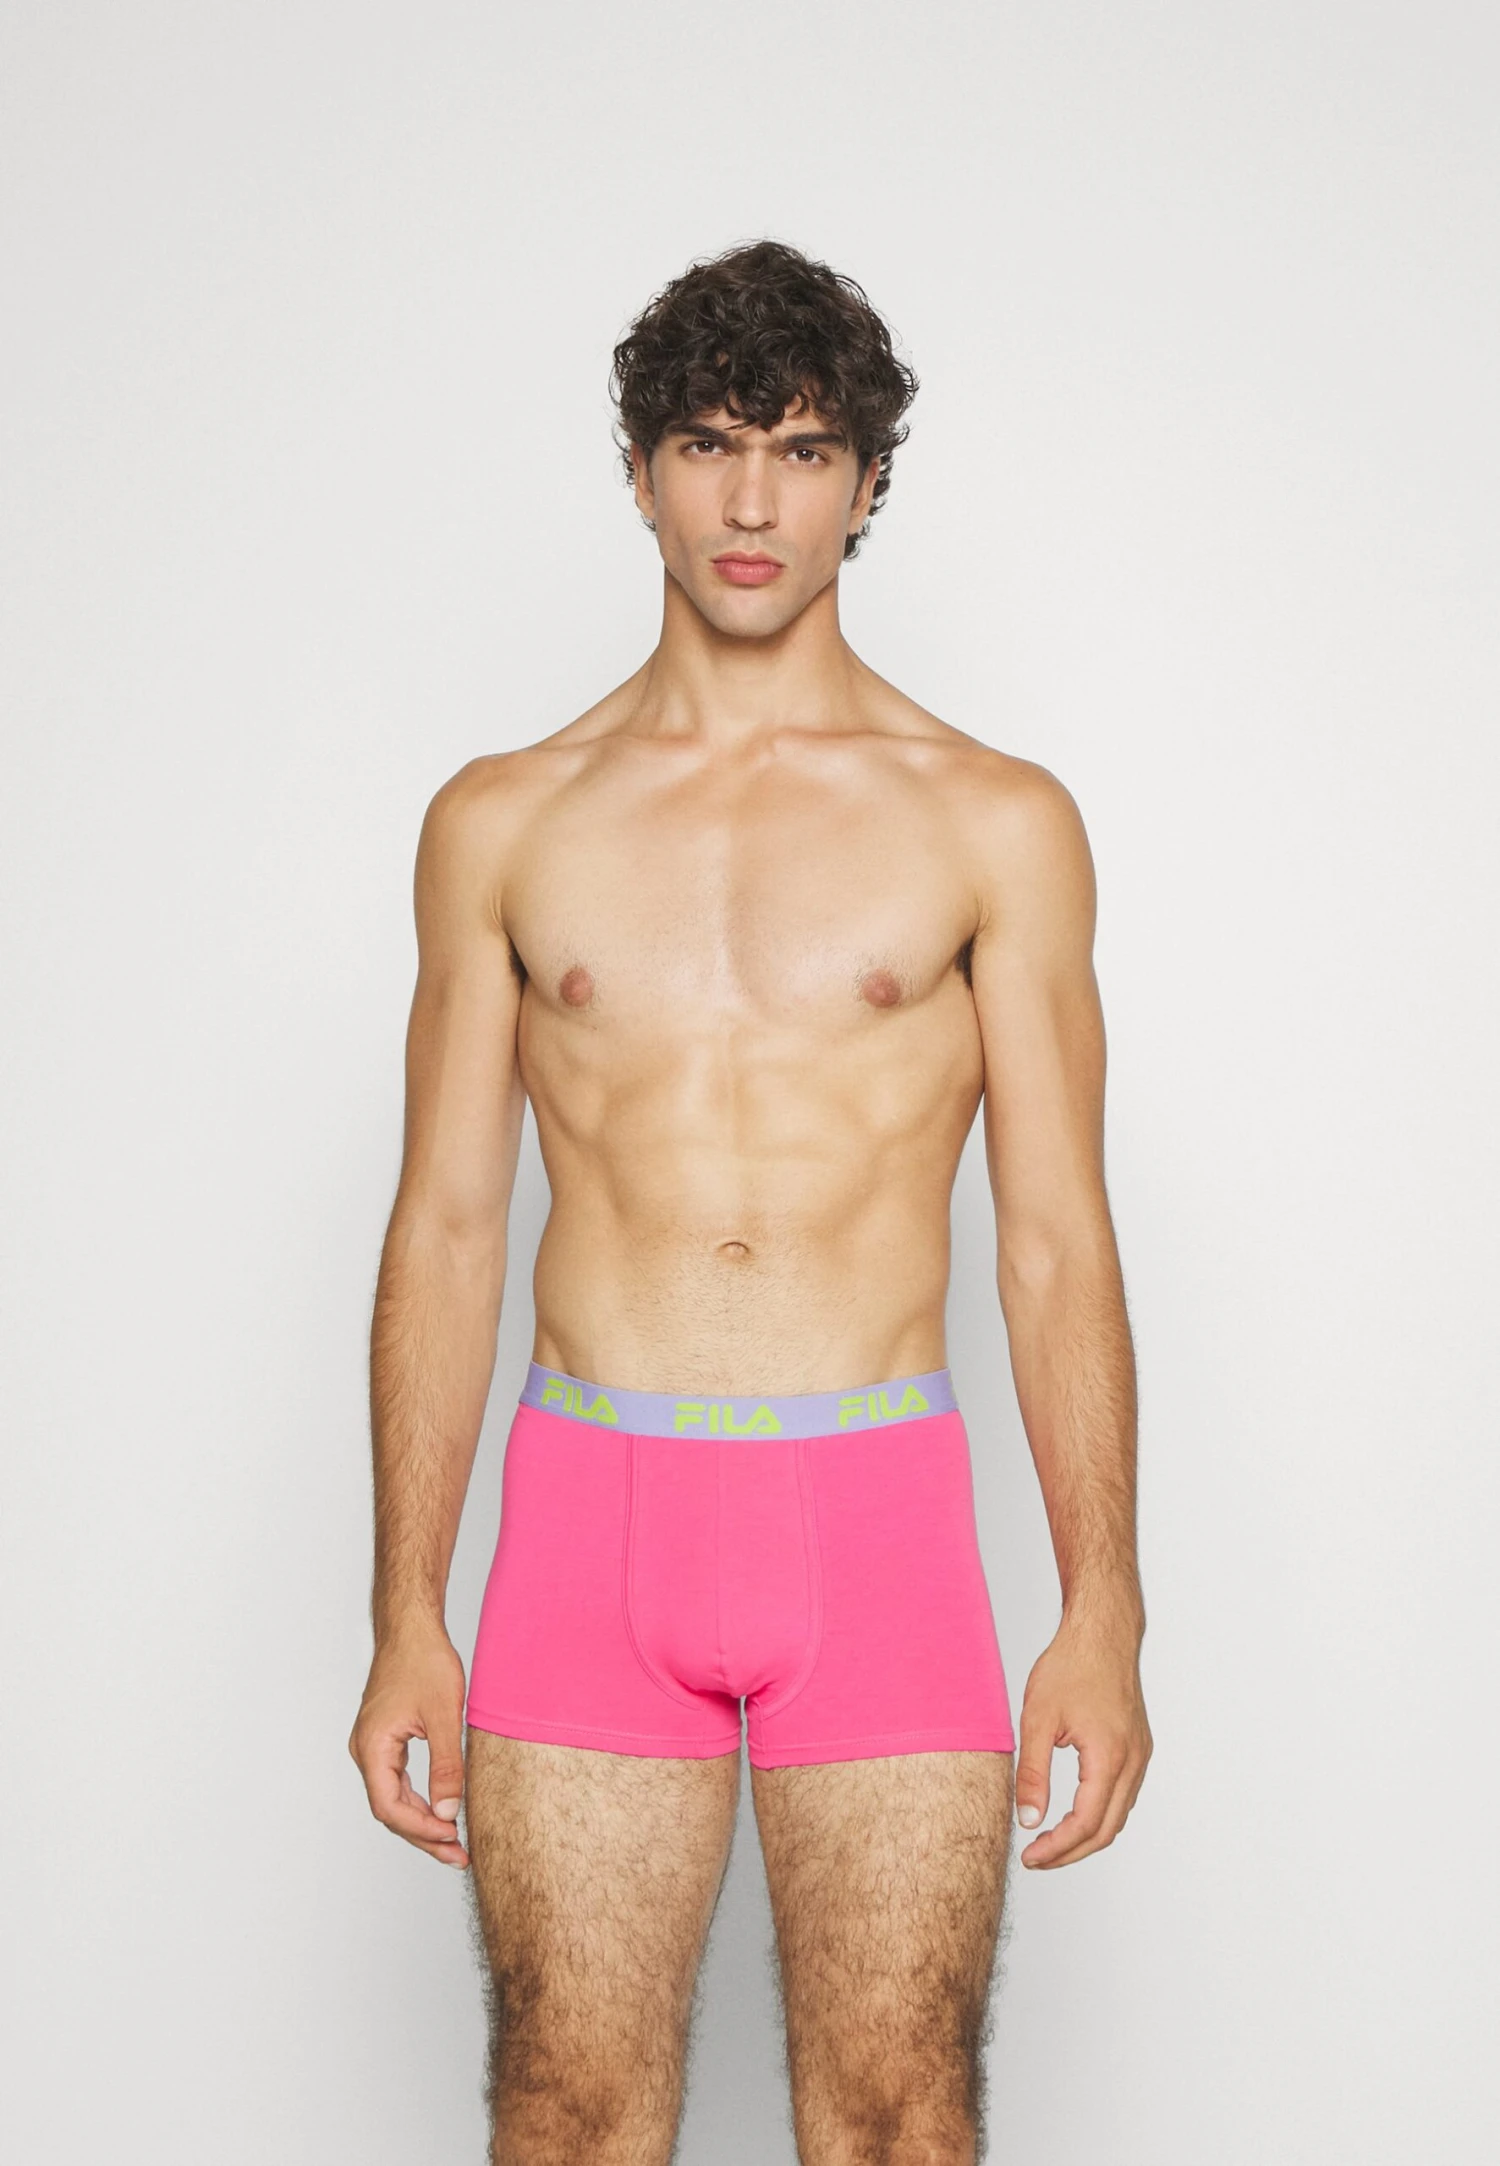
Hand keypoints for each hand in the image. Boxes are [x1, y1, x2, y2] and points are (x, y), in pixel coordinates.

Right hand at [349, 1625, 470, 1868]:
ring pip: (394, 1798)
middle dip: (424, 1834)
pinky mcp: (385, 1739)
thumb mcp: (444, 1715)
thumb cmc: (424, 1661)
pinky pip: (398, 1781)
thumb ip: (446, 1766)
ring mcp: (373, 1746)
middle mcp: (366, 1751)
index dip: (421, 1829)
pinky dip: (419, 1799)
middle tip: (458, 1855)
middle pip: (390, 1809)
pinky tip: (442, 1810)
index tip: (453, 1840)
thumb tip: (449, 1812)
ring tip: (454, 1842)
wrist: (412, 1627)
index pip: (389, 1807)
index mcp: (372, 1747)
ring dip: (422, 1820)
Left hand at [1014, 1611, 1151, 1868]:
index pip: (1086, 1824)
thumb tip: (1028, 1820)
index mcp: (1110, 1758)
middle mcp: (1133, 1761)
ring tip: (1049, 1840)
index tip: (1031, 1857)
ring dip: (1086, 1835)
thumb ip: (1032, 1773)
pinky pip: (1122, 1795)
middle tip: (1037, 1859)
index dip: (1058, 1848)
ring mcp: (1140, 1755)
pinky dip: (1099, 1813)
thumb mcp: (1038, 1719)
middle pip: (1107, 1829)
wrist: (1101, 1633)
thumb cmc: (1070, 1667)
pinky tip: (1073, 1812)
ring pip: (1118, 1815)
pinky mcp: (1137, 1747)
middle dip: (1072, 1851)